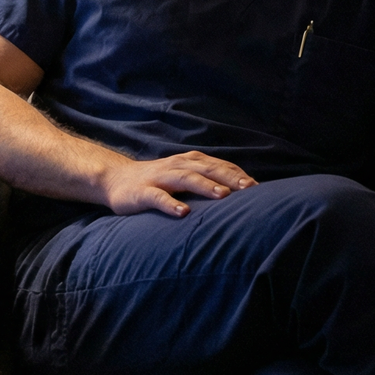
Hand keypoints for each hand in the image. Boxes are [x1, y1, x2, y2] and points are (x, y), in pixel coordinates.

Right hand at [100, 151, 254, 217]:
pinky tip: (183, 213)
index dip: (238, 175)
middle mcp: (177, 166)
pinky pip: (158, 197)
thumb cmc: (158, 181)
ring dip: (206, 186)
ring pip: (186, 179)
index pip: (219, 166)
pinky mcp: (142, 192)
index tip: (259, 188)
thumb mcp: (183, 177)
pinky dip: (171, 204)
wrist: (115, 179)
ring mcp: (159, 178)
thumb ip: (206, 181)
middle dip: (230, 178)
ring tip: (223, 196)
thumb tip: (238, 195)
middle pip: (207, 169)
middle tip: (250, 189)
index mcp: (190, 162)